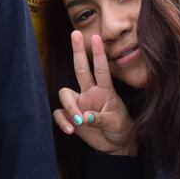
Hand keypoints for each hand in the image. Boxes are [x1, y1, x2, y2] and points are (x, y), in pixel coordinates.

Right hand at [54, 31, 137, 154]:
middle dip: (78, 51)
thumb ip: (101, 119)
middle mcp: (90, 92)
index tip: (96, 37)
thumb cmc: (120, 129)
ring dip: (69, 107)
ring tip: (78, 121)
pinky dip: (63, 121)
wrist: (116, 145)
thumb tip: (85, 117)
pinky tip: (71, 130)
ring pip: (65, 93)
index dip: (99, 54)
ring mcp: (80, 103)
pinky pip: (60, 113)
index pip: (101, 69)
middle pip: (81, 69)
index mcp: (105, 91)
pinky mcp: (72, 116)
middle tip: (75, 33)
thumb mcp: (115, 124)